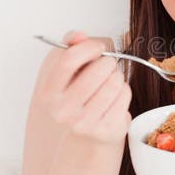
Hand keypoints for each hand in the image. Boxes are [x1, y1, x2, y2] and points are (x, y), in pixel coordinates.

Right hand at [37, 30, 132, 148]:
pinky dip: (124, 92)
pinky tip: (114, 99)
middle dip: (108, 62)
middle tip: (106, 67)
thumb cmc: (75, 101)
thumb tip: (79, 35)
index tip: (98, 47)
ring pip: (116, 81)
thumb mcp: (65, 77)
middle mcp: (63, 111)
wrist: (84, 139)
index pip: (69, 60)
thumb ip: (70, 50)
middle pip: (99, 69)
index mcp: (48, 94)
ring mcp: (85, 123)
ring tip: (109, 84)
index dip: (89, 47)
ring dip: (117, 77)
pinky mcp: (107, 131)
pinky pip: (125, 96)